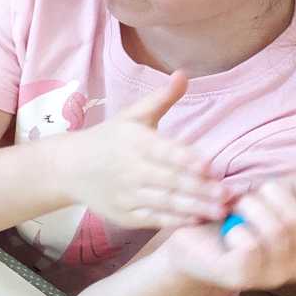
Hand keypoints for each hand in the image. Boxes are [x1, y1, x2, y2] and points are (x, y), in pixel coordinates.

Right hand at [59, 70, 225, 227]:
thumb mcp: (132, 116)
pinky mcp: (124, 214)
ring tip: (219, 211)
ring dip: (193, 208)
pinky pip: (152, 218)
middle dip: (198, 189)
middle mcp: (130, 169)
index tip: (208, 166)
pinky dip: (173, 221)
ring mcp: (126, 194)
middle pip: (168, 181)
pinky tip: (195, 220)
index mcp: (135, 142)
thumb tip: (183, 74)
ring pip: (163, 202)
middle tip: (226, 194)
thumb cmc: (109, 139)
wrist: (69, 168)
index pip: (163, 151)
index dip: (185, 159)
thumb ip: (161, 98)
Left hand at [160, 171, 295, 291]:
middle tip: (249, 195)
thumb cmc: (235, 217)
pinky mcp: (245, 278)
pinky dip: (235, 228)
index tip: (290, 183)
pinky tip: (228, 231)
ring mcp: (276, 275)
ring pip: (277, 229)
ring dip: (249, 207)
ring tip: (234, 207)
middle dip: (271, 194)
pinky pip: (250, 244)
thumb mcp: (270, 198)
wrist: (190, 243)